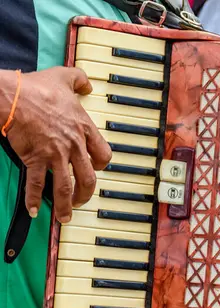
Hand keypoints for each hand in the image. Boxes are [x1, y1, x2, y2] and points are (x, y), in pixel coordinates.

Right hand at [4, 67, 110, 222]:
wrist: (14, 96)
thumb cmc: (37, 88)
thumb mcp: (64, 77)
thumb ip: (79, 80)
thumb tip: (87, 85)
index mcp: (84, 129)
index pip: (103, 154)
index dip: (101, 165)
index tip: (95, 169)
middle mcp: (74, 145)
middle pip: (88, 178)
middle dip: (86, 194)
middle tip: (81, 201)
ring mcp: (55, 154)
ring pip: (66, 187)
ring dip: (66, 205)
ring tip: (65, 216)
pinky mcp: (35, 159)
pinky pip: (37, 184)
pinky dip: (35, 199)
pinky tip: (35, 210)